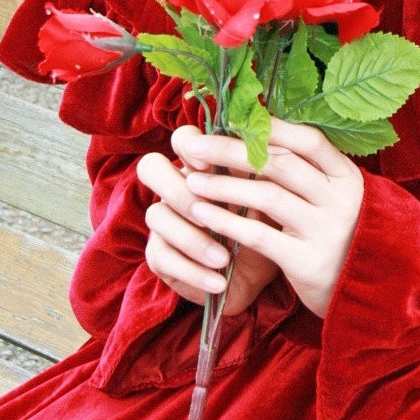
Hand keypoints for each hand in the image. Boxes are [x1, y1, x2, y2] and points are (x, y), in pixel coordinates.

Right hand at [137, 146, 277, 315]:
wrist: (263, 270)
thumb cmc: (265, 223)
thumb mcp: (268, 197)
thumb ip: (261, 173)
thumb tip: (267, 147)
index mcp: (201, 165)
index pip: (182, 138)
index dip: (190, 145)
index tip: (210, 164)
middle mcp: (175, 186)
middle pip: (151, 167)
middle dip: (178, 190)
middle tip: (206, 212)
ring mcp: (164, 220)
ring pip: (157, 215)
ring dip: (192, 238)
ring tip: (223, 258)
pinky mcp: (159, 255)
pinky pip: (163, 258)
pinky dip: (193, 271)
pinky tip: (218, 281)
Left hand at [174, 118, 364, 318]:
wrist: (367, 289)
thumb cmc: (338, 234)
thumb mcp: (334, 196)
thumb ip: (306, 170)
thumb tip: (257, 133)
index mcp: (346, 175)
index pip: (309, 140)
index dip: (271, 127)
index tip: (232, 119)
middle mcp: (340, 198)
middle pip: (281, 163)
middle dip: (232, 151)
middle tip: (194, 146)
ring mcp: (326, 230)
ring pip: (268, 196)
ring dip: (224, 186)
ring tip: (191, 181)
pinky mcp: (307, 262)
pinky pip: (260, 236)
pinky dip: (228, 222)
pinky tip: (203, 214)